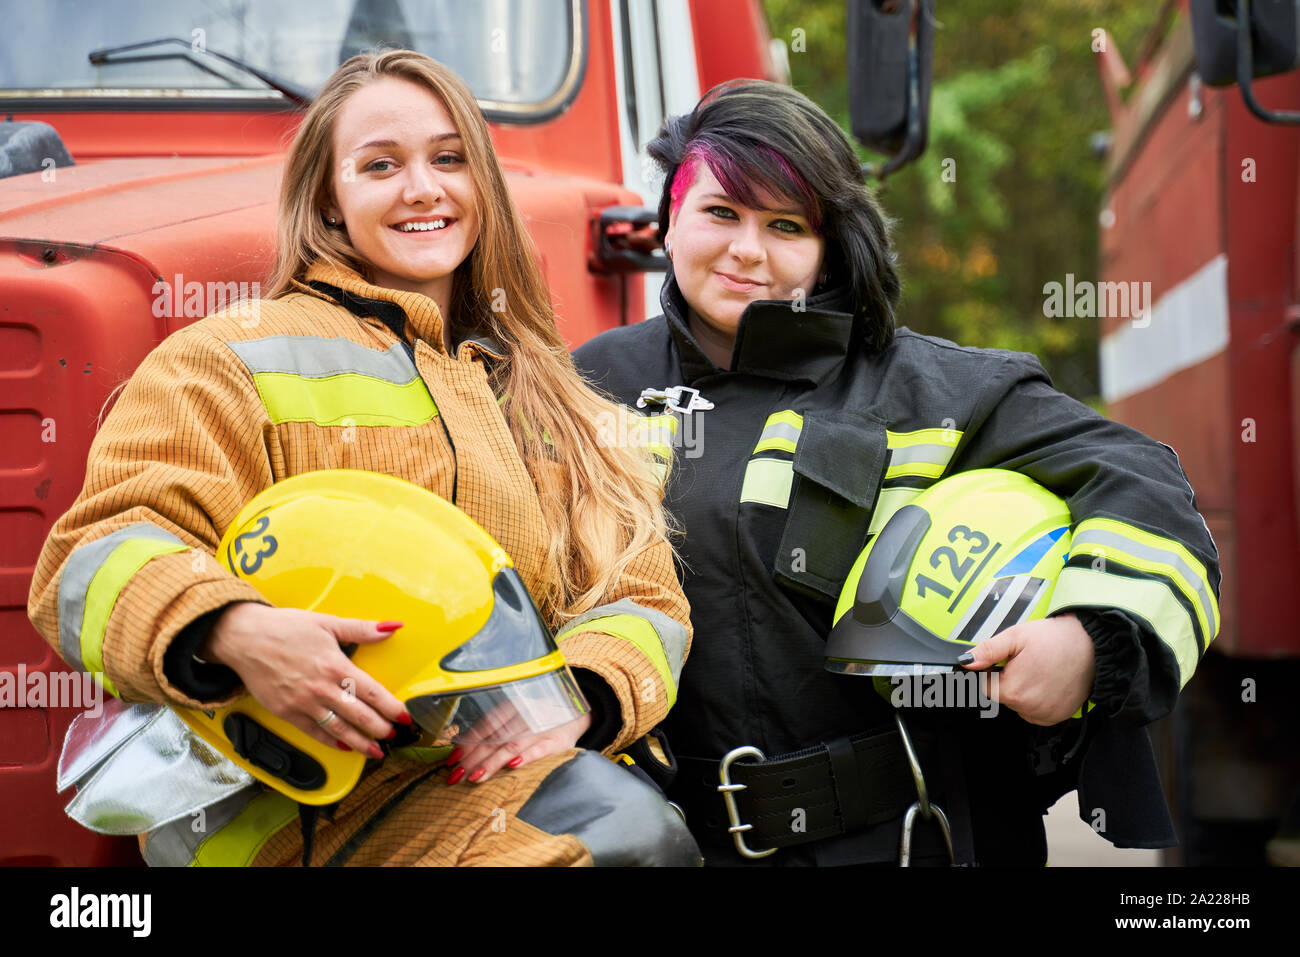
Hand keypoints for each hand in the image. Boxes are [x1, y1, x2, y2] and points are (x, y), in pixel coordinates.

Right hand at [200, 602, 410, 756]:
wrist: (244, 638)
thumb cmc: (285, 628)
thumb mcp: (327, 622)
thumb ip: (362, 629)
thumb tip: (393, 626)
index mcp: (335, 665)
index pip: (373, 693)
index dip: (392, 708)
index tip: (405, 717)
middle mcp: (321, 688)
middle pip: (359, 716)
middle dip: (380, 729)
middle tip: (394, 736)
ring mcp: (303, 703)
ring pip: (338, 729)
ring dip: (359, 743)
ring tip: (375, 751)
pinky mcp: (286, 713)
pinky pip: (313, 733)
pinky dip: (330, 741)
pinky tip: (343, 746)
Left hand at [447, 707, 591, 785]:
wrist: (576, 713)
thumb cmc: (538, 719)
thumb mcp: (516, 717)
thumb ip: (492, 729)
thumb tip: (458, 746)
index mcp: (511, 707)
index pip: (485, 725)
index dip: (466, 742)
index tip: (451, 760)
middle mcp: (524, 714)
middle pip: (494, 738)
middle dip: (473, 758)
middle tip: (456, 776)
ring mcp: (541, 727)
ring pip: (513, 744)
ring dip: (493, 762)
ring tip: (476, 777)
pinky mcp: (558, 740)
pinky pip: (541, 748)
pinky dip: (527, 756)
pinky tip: (513, 765)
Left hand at [958, 614, 1095, 725]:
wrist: (1092, 646)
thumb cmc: (1056, 640)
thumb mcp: (1016, 636)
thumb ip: (988, 651)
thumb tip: (966, 662)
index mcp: (1012, 690)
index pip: (985, 687)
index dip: (993, 671)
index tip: (1007, 661)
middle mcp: (1027, 708)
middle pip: (1003, 696)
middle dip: (1009, 679)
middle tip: (1027, 662)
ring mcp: (1044, 715)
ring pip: (1019, 704)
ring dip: (1023, 690)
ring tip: (1040, 671)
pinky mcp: (1057, 717)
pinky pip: (1036, 711)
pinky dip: (1037, 699)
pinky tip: (1048, 683)